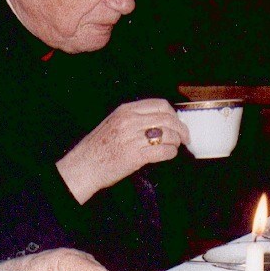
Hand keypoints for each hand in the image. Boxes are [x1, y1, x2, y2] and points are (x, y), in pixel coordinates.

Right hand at [56, 99, 189, 203]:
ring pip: (168, 135)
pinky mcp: (136, 156)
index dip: (174, 114)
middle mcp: (130, 121)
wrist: (84, 165)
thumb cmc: (98, 146)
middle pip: (168, 119)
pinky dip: (171, 153)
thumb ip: (135, 117)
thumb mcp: (114, 122)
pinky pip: (163, 151)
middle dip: (181, 129)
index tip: (178, 122)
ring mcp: (133, 138)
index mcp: (126, 110)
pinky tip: (169, 154)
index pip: (160, 105)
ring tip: (175, 146)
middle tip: (185, 137)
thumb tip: (160, 119)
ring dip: (176, 142)